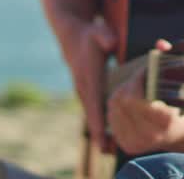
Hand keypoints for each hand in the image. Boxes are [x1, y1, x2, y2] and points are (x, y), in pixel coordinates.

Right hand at [69, 17, 117, 142]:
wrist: (71, 36)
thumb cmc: (90, 35)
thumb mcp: (99, 31)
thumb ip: (105, 36)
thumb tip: (112, 43)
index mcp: (89, 76)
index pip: (94, 102)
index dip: (99, 120)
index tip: (103, 138)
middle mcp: (83, 87)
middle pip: (92, 115)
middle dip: (100, 134)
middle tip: (109, 152)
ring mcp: (83, 91)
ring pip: (92, 115)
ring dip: (100, 132)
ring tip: (110, 150)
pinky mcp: (85, 92)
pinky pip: (93, 111)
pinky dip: (99, 124)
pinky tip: (108, 137)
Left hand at [106, 39, 183, 154]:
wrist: (179, 132)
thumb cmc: (180, 102)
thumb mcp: (180, 83)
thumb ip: (170, 60)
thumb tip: (160, 44)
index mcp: (167, 121)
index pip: (140, 96)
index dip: (140, 79)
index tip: (145, 70)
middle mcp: (152, 135)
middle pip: (125, 100)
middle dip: (130, 84)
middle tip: (139, 77)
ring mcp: (138, 142)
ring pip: (115, 107)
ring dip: (122, 93)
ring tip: (134, 88)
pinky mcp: (128, 145)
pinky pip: (112, 117)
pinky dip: (117, 106)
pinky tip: (127, 101)